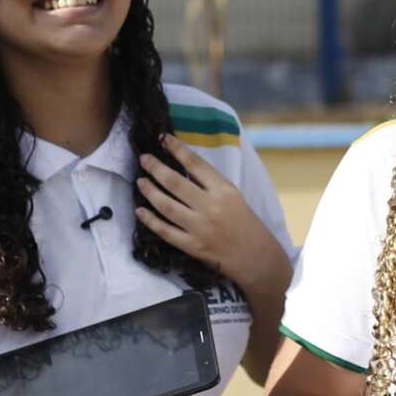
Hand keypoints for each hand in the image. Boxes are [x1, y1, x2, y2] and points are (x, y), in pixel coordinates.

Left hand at [136, 136, 289, 297]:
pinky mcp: (192, 246)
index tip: (163, 139)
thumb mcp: (233, 196)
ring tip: (141, 181)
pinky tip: (140, 211)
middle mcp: (211, 206)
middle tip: (144, 159)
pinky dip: (150, 220)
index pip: (196, 164)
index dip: (178, 150)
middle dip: (156, 168)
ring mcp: (200, 228)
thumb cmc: (245, 222)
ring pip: (167, 206)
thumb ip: (210, 184)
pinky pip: (165, 231)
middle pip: (176, 183)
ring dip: (150, 191)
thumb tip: (182, 168)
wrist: (255, 256)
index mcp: (224, 190)